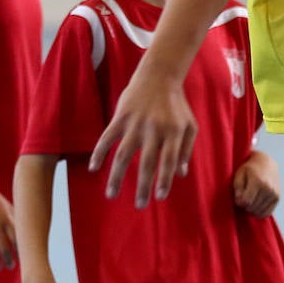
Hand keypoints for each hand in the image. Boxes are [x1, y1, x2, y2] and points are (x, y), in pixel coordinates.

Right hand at [89, 64, 197, 207]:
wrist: (159, 77)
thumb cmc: (177, 105)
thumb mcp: (189, 125)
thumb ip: (186, 149)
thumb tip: (180, 174)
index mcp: (173, 131)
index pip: (169, 161)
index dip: (164, 180)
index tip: (159, 197)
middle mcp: (154, 129)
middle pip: (147, 163)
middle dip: (144, 186)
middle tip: (140, 205)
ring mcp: (135, 123)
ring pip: (124, 155)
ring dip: (117, 177)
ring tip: (112, 195)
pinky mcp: (120, 117)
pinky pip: (107, 138)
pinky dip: (99, 153)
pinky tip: (94, 168)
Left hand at [232, 151, 280, 217]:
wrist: (266, 163)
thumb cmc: (249, 169)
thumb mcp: (239, 174)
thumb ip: (237, 188)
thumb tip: (240, 202)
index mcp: (258, 181)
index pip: (246, 201)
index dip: (239, 201)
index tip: (238, 196)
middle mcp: (268, 188)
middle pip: (252, 207)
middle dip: (245, 205)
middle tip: (244, 197)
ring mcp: (274, 193)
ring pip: (258, 212)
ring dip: (252, 209)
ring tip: (250, 200)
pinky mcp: (277, 198)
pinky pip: (267, 213)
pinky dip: (259, 212)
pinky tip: (256, 205)